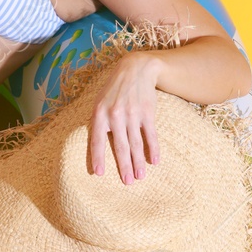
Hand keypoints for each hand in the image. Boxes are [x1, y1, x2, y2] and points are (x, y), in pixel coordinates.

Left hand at [87, 52, 163, 184]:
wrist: (135, 69)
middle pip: (120, 146)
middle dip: (123, 166)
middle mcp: (115, 115)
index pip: (97, 140)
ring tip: (140, 176)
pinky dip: (154, 148)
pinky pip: (150, 134)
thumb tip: (95, 147)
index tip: (99, 174)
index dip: (98, 157)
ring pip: (136, 143)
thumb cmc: (114, 90)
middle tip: (127, 182)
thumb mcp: (99, 102)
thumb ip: (98, 123)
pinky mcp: (147, 112)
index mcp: (99, 113)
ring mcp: (132, 114)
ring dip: (139, 162)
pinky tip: (155, 161)